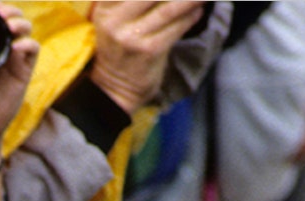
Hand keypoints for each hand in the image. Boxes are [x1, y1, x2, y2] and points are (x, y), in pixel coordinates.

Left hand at [0, 3, 37, 142]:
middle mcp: (3, 47)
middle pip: (15, 18)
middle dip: (10, 10)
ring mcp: (15, 57)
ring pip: (26, 29)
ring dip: (19, 23)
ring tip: (8, 26)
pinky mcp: (24, 70)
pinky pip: (33, 50)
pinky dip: (26, 44)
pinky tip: (14, 47)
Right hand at [88, 1, 203, 114]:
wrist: (115, 88)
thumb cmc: (120, 47)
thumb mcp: (114, 19)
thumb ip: (133, 1)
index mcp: (105, 8)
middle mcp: (115, 20)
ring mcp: (132, 36)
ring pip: (169, 8)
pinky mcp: (150, 51)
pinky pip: (176, 28)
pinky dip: (190, 17)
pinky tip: (198, 10)